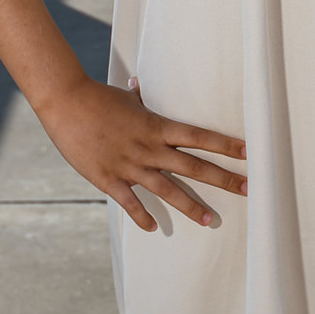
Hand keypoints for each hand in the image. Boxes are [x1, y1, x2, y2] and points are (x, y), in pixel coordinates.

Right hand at [36, 75, 247, 232]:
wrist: (66, 103)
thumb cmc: (96, 97)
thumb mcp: (125, 98)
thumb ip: (138, 98)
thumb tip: (140, 85)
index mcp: (157, 126)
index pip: (199, 136)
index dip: (225, 145)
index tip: (248, 153)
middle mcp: (149, 148)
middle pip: (193, 166)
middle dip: (223, 179)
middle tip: (248, 190)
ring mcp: (130, 165)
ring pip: (168, 190)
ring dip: (191, 206)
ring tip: (210, 221)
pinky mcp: (109, 179)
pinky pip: (131, 203)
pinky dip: (142, 217)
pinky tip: (154, 229)